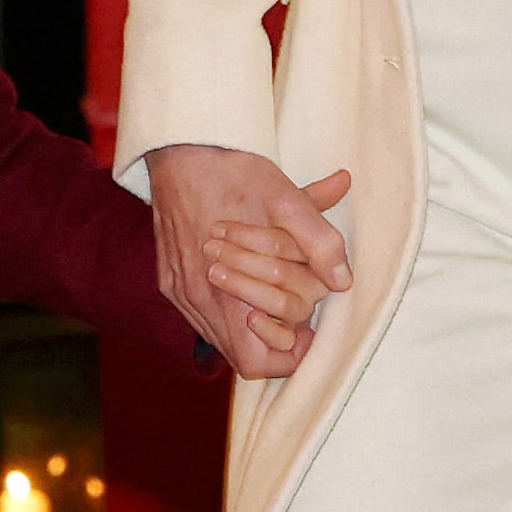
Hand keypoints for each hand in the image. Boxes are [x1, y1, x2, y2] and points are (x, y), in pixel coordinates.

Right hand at [147, 145, 352, 380]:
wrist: (182, 148)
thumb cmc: (236, 173)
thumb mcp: (288, 201)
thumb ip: (320, 242)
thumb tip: (344, 280)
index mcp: (226, 291)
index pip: (255, 363)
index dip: (287, 355)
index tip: (307, 329)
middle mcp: (196, 299)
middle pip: (239, 353)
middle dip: (273, 336)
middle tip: (296, 309)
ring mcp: (178, 290)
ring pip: (218, 334)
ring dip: (248, 321)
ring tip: (272, 290)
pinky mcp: (168, 279)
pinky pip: (199, 312)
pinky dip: (225, 306)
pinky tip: (243, 276)